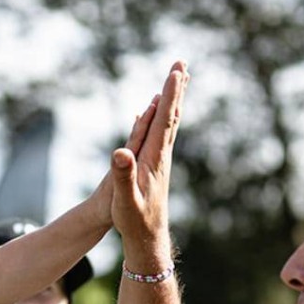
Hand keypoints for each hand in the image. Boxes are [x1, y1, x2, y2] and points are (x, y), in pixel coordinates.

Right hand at [110, 61, 187, 248]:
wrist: (148, 240)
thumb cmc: (134, 221)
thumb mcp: (125, 201)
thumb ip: (123, 176)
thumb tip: (121, 152)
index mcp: (154, 159)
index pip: (164, 121)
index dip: (169, 96)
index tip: (175, 72)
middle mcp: (162, 155)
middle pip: (172, 115)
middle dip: (176, 89)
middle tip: (182, 63)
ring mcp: (160, 160)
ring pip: (170, 123)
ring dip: (173, 99)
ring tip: (178, 80)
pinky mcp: (156, 166)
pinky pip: (161, 133)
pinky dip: (162, 116)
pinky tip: (157, 112)